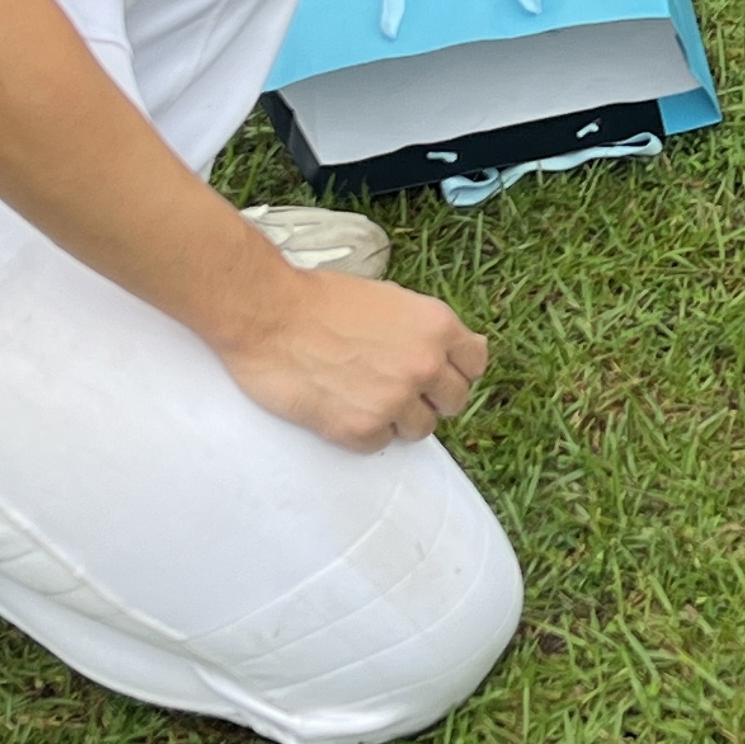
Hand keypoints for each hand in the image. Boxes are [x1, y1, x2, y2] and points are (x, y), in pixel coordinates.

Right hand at [218, 258, 490, 452]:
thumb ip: (425, 329)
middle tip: (398, 388)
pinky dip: (364, 432)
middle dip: (431, 399)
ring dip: (398, 418)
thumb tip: (456, 349)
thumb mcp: (391, 299)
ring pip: (421, 429)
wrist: (268, 315)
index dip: (456, 370)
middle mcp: (424, 365)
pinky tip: (341, 407)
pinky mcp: (361, 429)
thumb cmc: (322, 300)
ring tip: (365, 397)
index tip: (437, 374)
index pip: (476, 364)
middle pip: (454, 402)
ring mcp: (394, 400)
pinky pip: (380, 444)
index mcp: (437, 327)